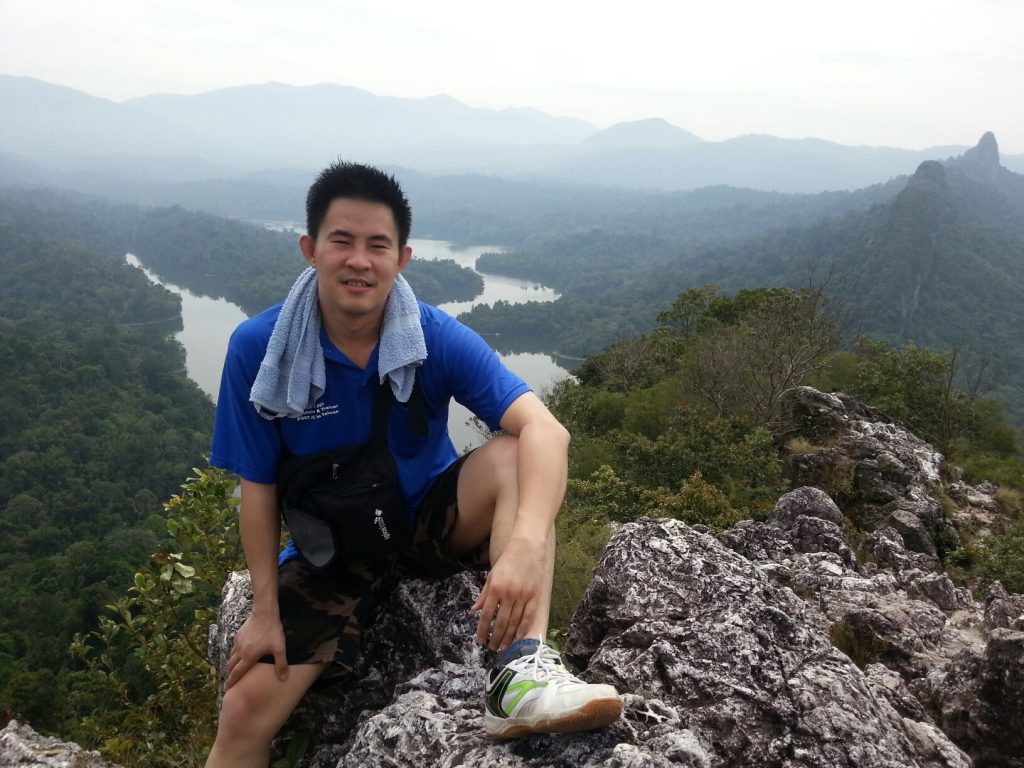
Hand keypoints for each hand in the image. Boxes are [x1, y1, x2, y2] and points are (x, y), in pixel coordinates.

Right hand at [224, 609, 287, 689]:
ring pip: (231, 656)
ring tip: (232, 669)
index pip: (237, 673)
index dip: (231, 682)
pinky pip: (233, 647)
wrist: (264, 613)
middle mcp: (240, 651)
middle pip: (231, 666)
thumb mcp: (279, 648)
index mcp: (248, 657)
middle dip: (229, 675)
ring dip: (231, 664)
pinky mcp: (238, 634)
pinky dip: (233, 653)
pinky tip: (237, 653)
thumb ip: (281, 664)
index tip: (226, 689)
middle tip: (229, 681)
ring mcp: (238, 642)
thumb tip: (283, 679)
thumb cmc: (272, 631)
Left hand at [472, 536, 547, 650]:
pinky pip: (528, 617)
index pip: (487, 614)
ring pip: (514, 622)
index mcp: (495, 588)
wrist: (528, 547)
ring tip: (503, 647)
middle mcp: (508, 593)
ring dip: (508, 637)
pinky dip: (522, 629)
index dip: (482, 629)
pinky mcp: (535, 596)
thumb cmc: (507, 561)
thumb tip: (474, 610)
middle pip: (500, 622)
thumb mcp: (492, 575)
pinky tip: (517, 638)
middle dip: (495, 637)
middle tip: (491, 648)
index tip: (479, 640)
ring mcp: (523, 596)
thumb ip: (484, 594)